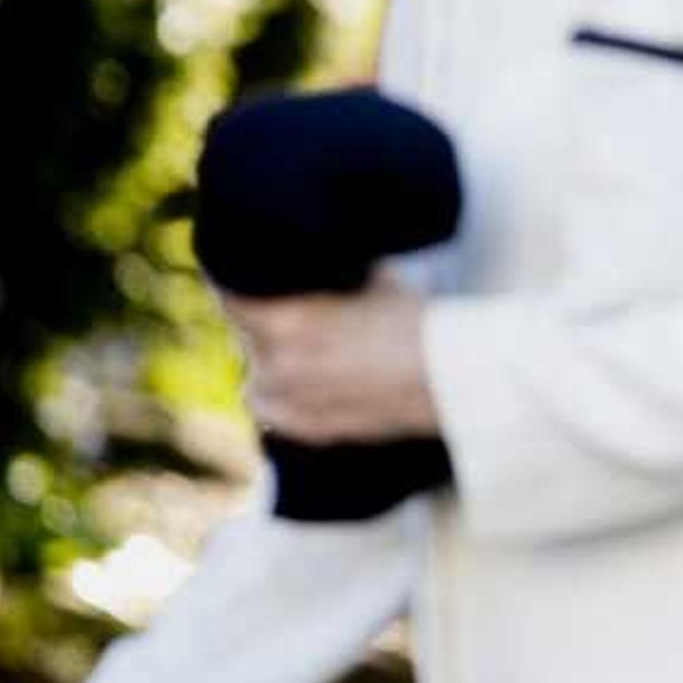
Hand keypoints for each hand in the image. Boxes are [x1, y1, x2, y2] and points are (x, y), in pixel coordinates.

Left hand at [228, 275, 437, 443]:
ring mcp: (289, 403)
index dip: (236, 274)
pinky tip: (300, 375)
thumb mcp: (369, 277)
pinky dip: (278, 389)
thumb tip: (311, 254)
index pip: (231, 293)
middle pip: (244, 330)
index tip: (244, 265)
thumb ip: (328, 269)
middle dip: (262, 314)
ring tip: (302, 342)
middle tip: (288, 300)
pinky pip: (269, 405)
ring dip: (268, 353)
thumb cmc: (416, 322)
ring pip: (254, 370)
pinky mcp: (307, 429)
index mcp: (287, 323)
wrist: (451, 380)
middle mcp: (276, 366)